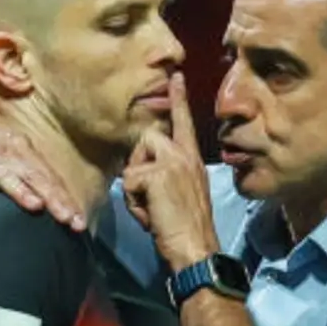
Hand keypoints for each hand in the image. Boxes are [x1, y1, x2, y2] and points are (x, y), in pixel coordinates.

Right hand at [0, 105, 84, 229]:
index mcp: (24, 153)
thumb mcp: (19, 150)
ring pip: (2, 177)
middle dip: (53, 198)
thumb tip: (63, 196)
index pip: (49, 178)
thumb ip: (38, 172)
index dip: (65, 199)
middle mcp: (6, 156)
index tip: (79, 222)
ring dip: (19, 191)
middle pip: (35, 178)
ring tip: (35, 206)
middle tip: (69, 219)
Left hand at [121, 73, 219, 269]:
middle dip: (137, 167)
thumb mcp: (183, 193)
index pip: (184, 122)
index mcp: (193, 160)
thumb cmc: (188, 229)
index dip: (179, 99)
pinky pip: (129, 181)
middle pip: (146, 140)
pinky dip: (134, 203)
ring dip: (135, 187)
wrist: (197, 248)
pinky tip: (151, 215)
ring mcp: (173, 162)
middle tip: (151, 198)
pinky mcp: (159, 173)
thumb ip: (167, 174)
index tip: (177, 76)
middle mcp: (186, 155)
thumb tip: (143, 172)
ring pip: (134, 161)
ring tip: (152, 208)